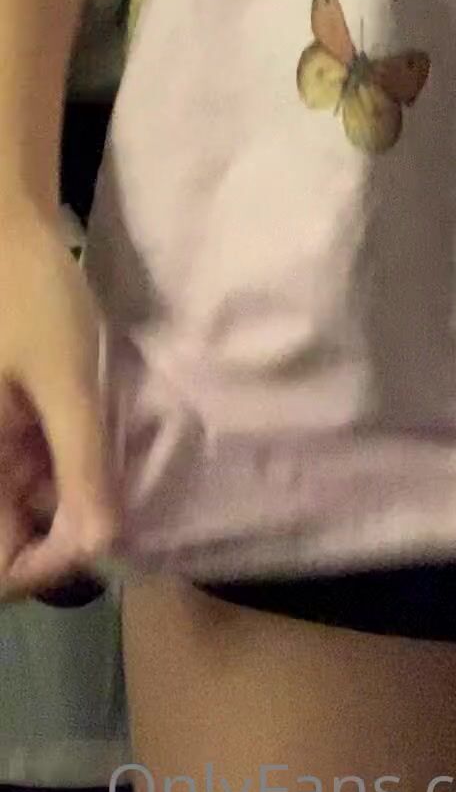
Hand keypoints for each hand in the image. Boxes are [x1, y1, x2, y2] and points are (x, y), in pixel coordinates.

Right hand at [0, 205, 115, 597]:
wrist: (7, 225)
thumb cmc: (31, 294)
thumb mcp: (67, 380)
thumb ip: (80, 464)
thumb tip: (101, 547)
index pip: (1, 565)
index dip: (51, 564)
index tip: (103, 529)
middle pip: (9, 537)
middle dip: (62, 524)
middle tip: (109, 484)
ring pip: (19, 502)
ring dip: (62, 491)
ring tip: (100, 448)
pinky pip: (22, 466)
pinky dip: (55, 460)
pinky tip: (83, 427)